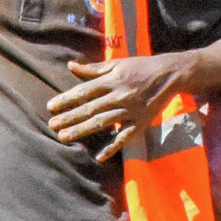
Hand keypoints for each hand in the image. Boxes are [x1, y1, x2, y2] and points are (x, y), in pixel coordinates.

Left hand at [42, 49, 183, 158]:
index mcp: (112, 80)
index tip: (50, 107)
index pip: (85, 91)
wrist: (170, 74)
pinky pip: (125, 137)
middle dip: (69, 117)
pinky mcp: (141, 122)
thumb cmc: (140, 67)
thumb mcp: (117, 64)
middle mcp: (119, 95)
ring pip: (103, 122)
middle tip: (52, 125)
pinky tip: (99, 157)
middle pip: (90, 108)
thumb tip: (70, 66)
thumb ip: (93, 69)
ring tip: (64, 137)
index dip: (67, 99)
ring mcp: (130, 110)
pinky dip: (113, 147)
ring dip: (82, 130)